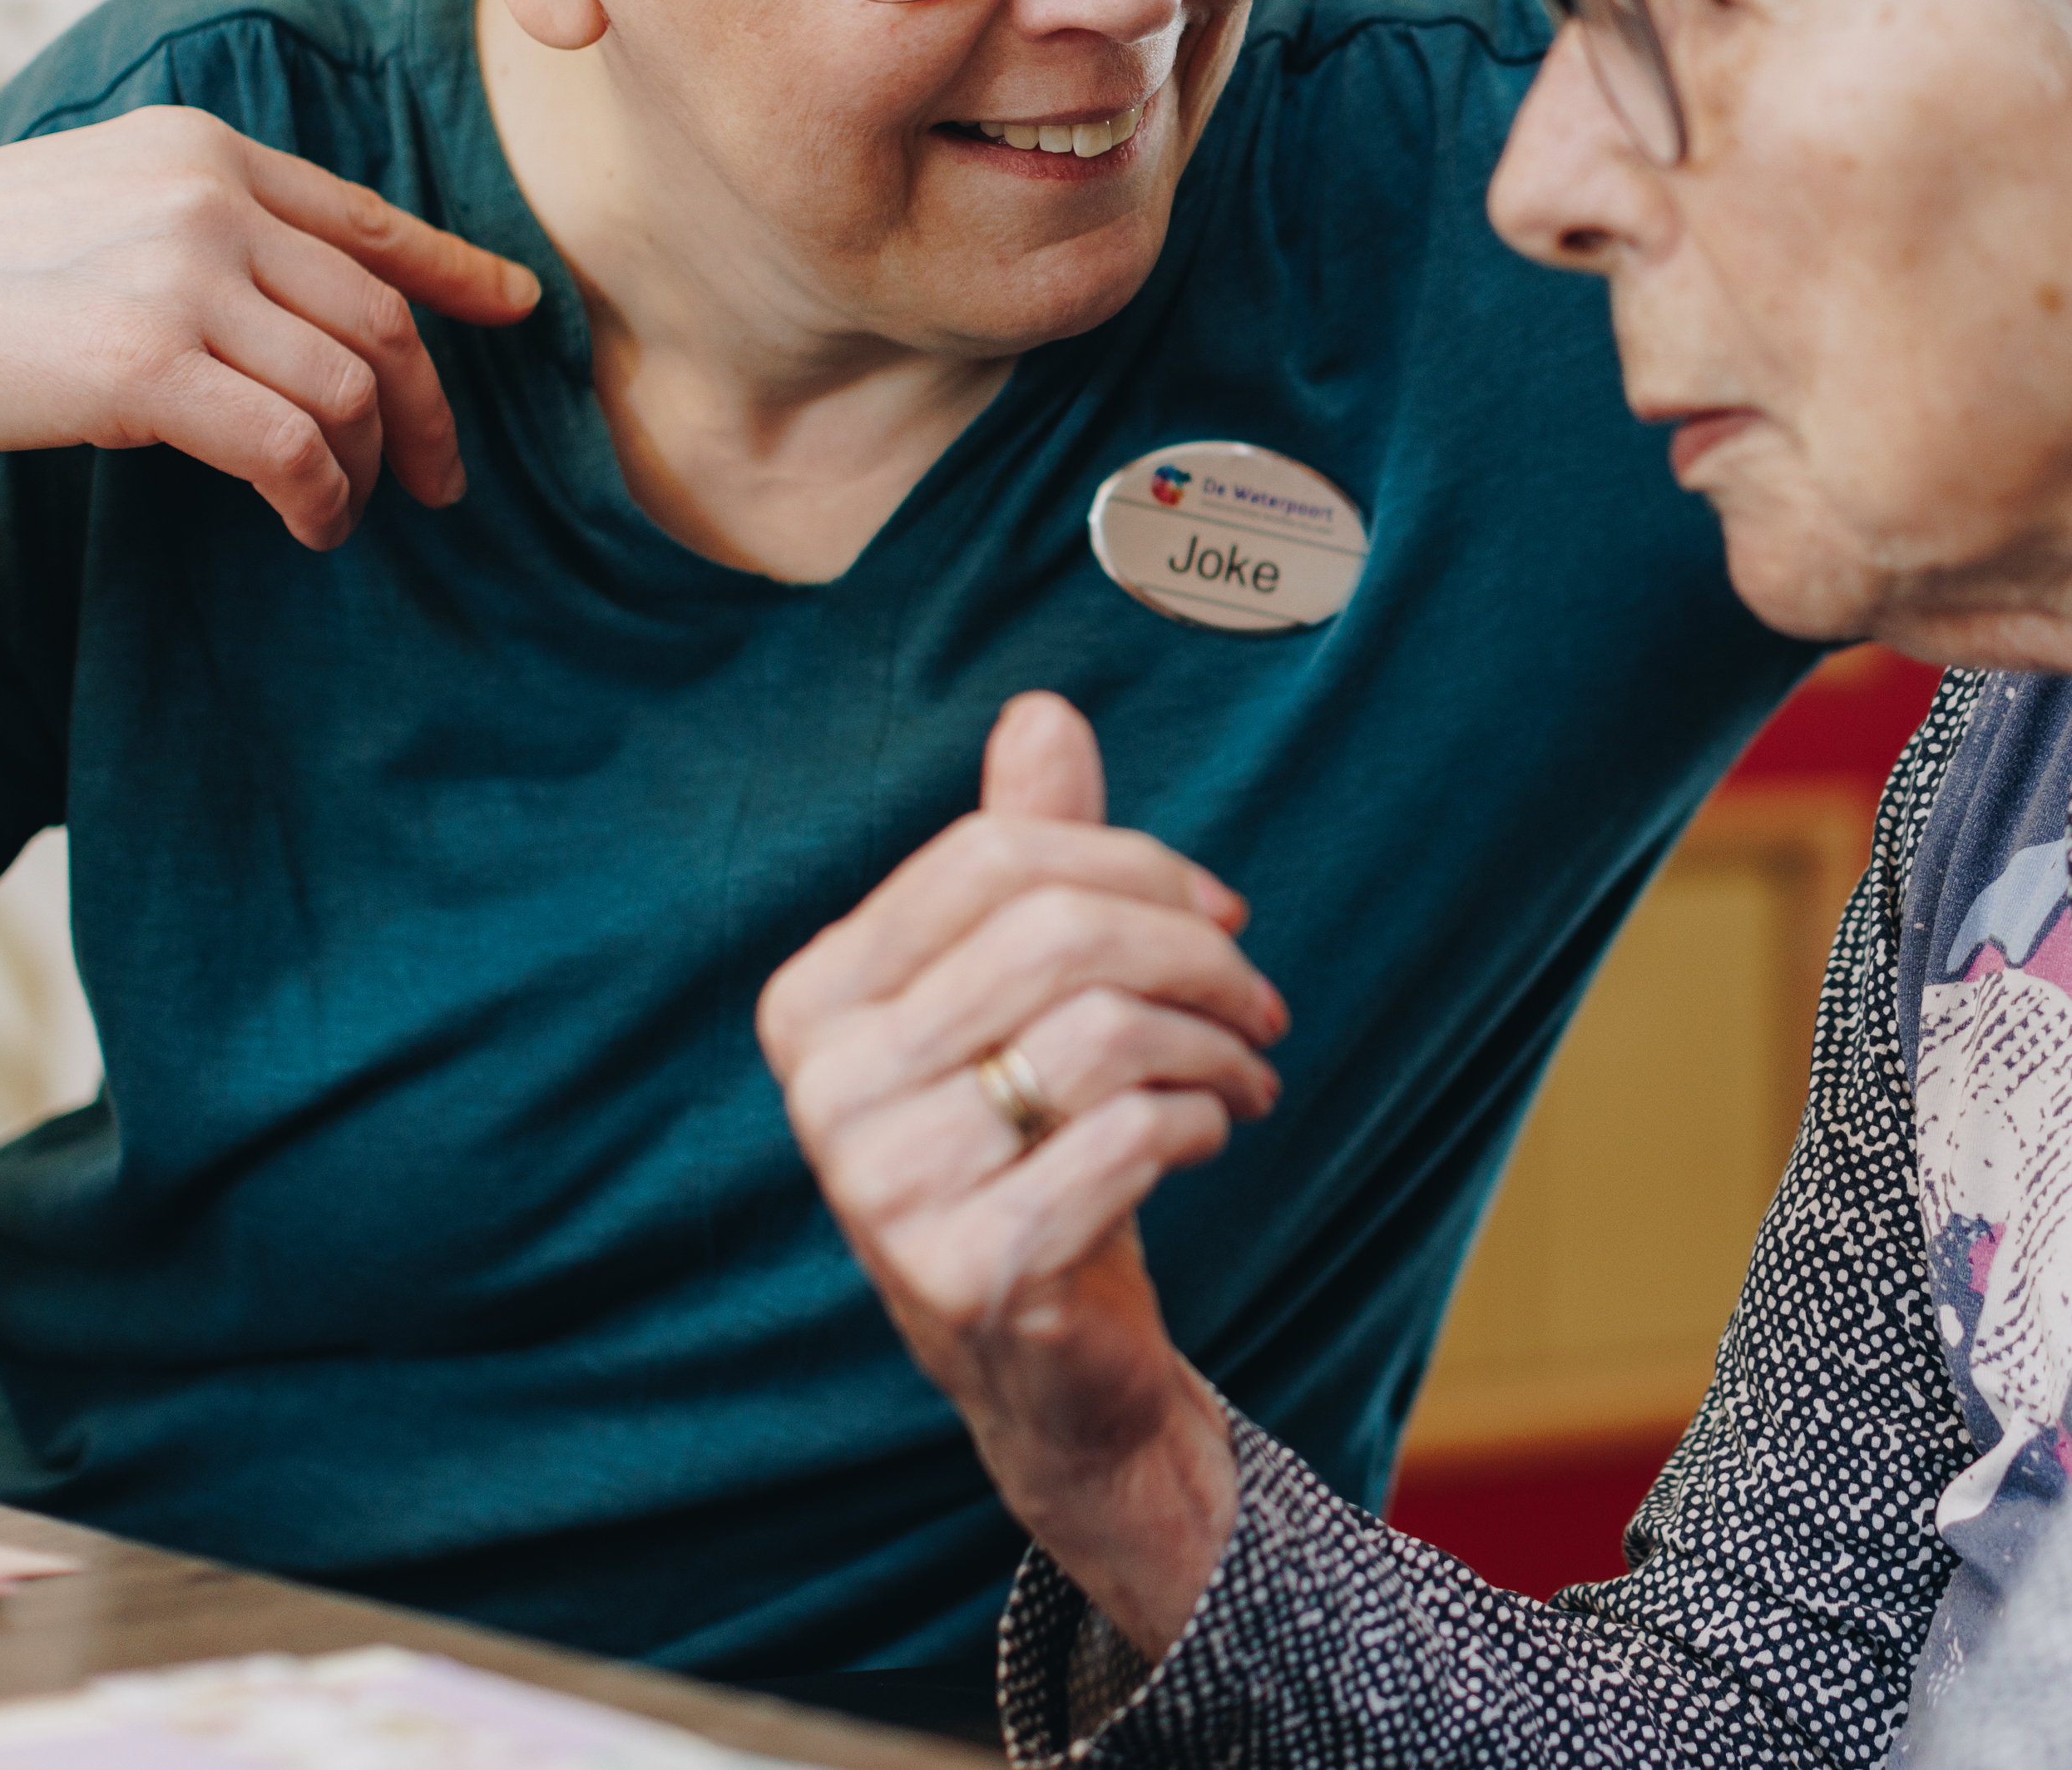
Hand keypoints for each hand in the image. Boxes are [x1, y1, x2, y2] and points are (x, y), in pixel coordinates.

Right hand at [0, 105, 538, 549]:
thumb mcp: (99, 205)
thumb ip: (200, 227)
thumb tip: (295, 301)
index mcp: (202, 149)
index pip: (367, 218)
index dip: (456, 270)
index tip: (515, 309)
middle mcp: (207, 197)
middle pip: (380, 315)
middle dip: (430, 406)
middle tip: (445, 479)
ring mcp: (182, 275)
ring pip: (353, 386)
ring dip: (372, 465)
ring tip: (351, 514)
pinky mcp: (149, 361)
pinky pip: (295, 444)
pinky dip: (323, 496)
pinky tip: (313, 525)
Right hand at [758, 694, 1279, 1655]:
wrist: (1050, 1359)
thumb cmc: (1035, 1147)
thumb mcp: (1025, 999)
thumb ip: (1027, 860)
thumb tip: (1042, 713)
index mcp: (815, 999)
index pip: (992, 856)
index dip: (1136, 862)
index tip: (1220, 909)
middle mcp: (825, 1091)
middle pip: (1059, 934)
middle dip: (1195, 952)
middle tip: (1256, 1000)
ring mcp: (883, 1189)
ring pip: (1104, 1032)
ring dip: (1216, 1044)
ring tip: (1248, 1072)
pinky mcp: (966, 1273)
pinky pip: (1128, 1138)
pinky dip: (1202, 1122)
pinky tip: (1211, 1136)